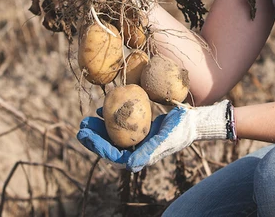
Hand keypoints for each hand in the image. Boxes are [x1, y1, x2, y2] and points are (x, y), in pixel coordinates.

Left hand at [76, 101, 231, 171]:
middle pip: (110, 146)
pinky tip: (103, 108)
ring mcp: (138, 141)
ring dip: (100, 128)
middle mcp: (136, 150)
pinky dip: (112, 118)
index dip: (96, 145)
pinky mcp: (141, 130)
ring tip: (88, 118)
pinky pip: (122, 126)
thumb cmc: (180, 130)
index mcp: (140, 157)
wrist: (193, 122)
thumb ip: (148, 153)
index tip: (83, 134)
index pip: (112, 154)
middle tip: (81, 125)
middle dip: (94, 137)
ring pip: (114, 136)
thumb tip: (129, 166)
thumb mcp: (164, 140)